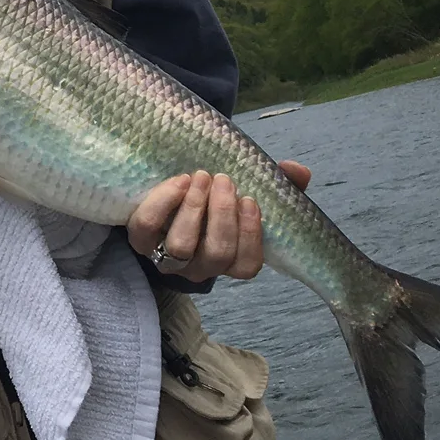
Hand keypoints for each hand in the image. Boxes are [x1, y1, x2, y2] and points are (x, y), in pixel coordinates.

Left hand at [125, 161, 312, 282]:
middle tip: (224, 180)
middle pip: (216, 255)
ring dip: (195, 208)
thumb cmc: (216, 194)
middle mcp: (200, 266)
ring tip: (201, 176)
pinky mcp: (140, 240)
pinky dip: (164, 203)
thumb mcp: (249, 187)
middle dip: (222, 215)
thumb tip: (299, 172)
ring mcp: (167, 257)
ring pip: (182, 246)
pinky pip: (147, 229)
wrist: (171, 186)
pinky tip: (179, 181)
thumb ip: (279, 182)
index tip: (250, 199)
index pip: (246, 266)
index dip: (251, 236)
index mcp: (230, 259)